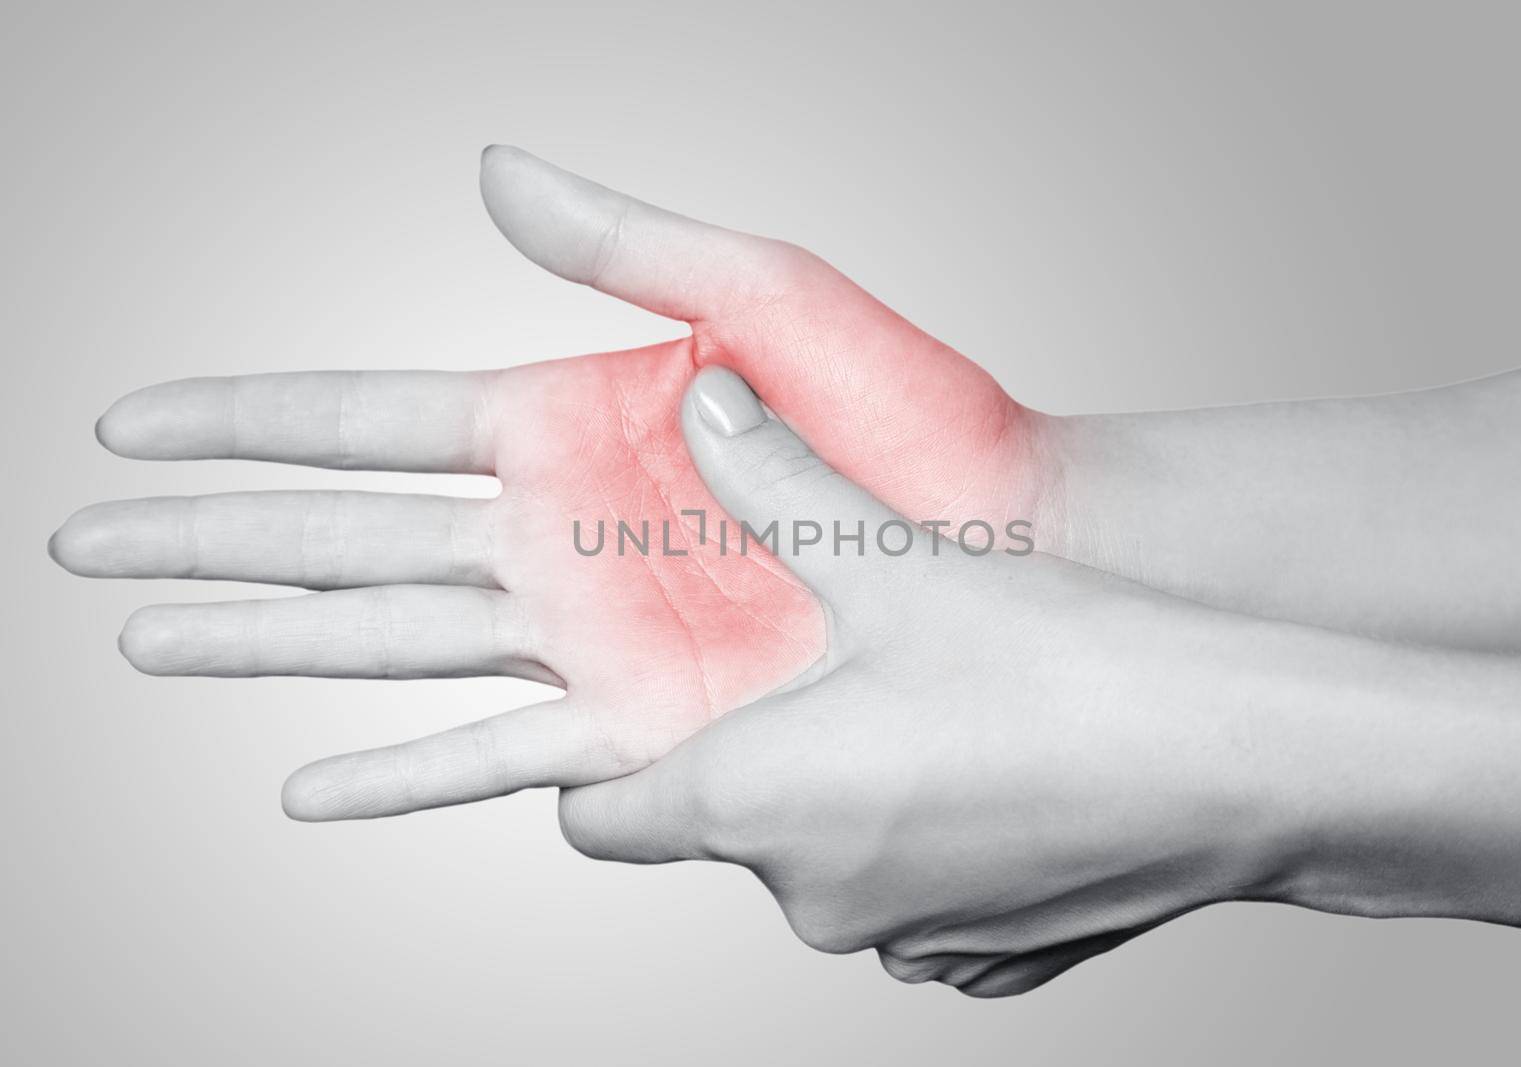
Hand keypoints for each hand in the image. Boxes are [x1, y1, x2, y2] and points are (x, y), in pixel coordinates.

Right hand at [49, 147, 1061, 815]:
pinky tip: (314, 782)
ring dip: (267, 644)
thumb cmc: (912, 410)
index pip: (366, 420)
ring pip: (389, 642)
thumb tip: (490, 171)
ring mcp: (588, 629)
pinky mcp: (640, 718)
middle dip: (213, 536)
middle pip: (345, 536)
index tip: (136, 424)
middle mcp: (555, 529)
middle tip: (89, 538)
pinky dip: (404, 776)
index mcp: (564, 420)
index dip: (245, 423)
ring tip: (153, 640)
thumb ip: (625, 245)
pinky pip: (496, 755)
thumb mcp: (764, 291)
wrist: (1007, 535)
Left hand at [562, 369, 1520, 996]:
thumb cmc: (1058, 668)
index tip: (633, 715)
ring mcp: (903, 940)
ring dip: (850, 798)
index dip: (601, 767)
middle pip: (729, 826)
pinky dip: (928, 846)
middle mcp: (810, 896)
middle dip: (758, 753)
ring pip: (828, 862)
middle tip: (828, 664)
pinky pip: (917, 901)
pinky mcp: (988, 962)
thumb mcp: (892, 556)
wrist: (1237, 765)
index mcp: (753, 803)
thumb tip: (707, 405)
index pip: (598, 820)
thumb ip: (771, 476)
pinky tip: (995, 772)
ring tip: (928, 705)